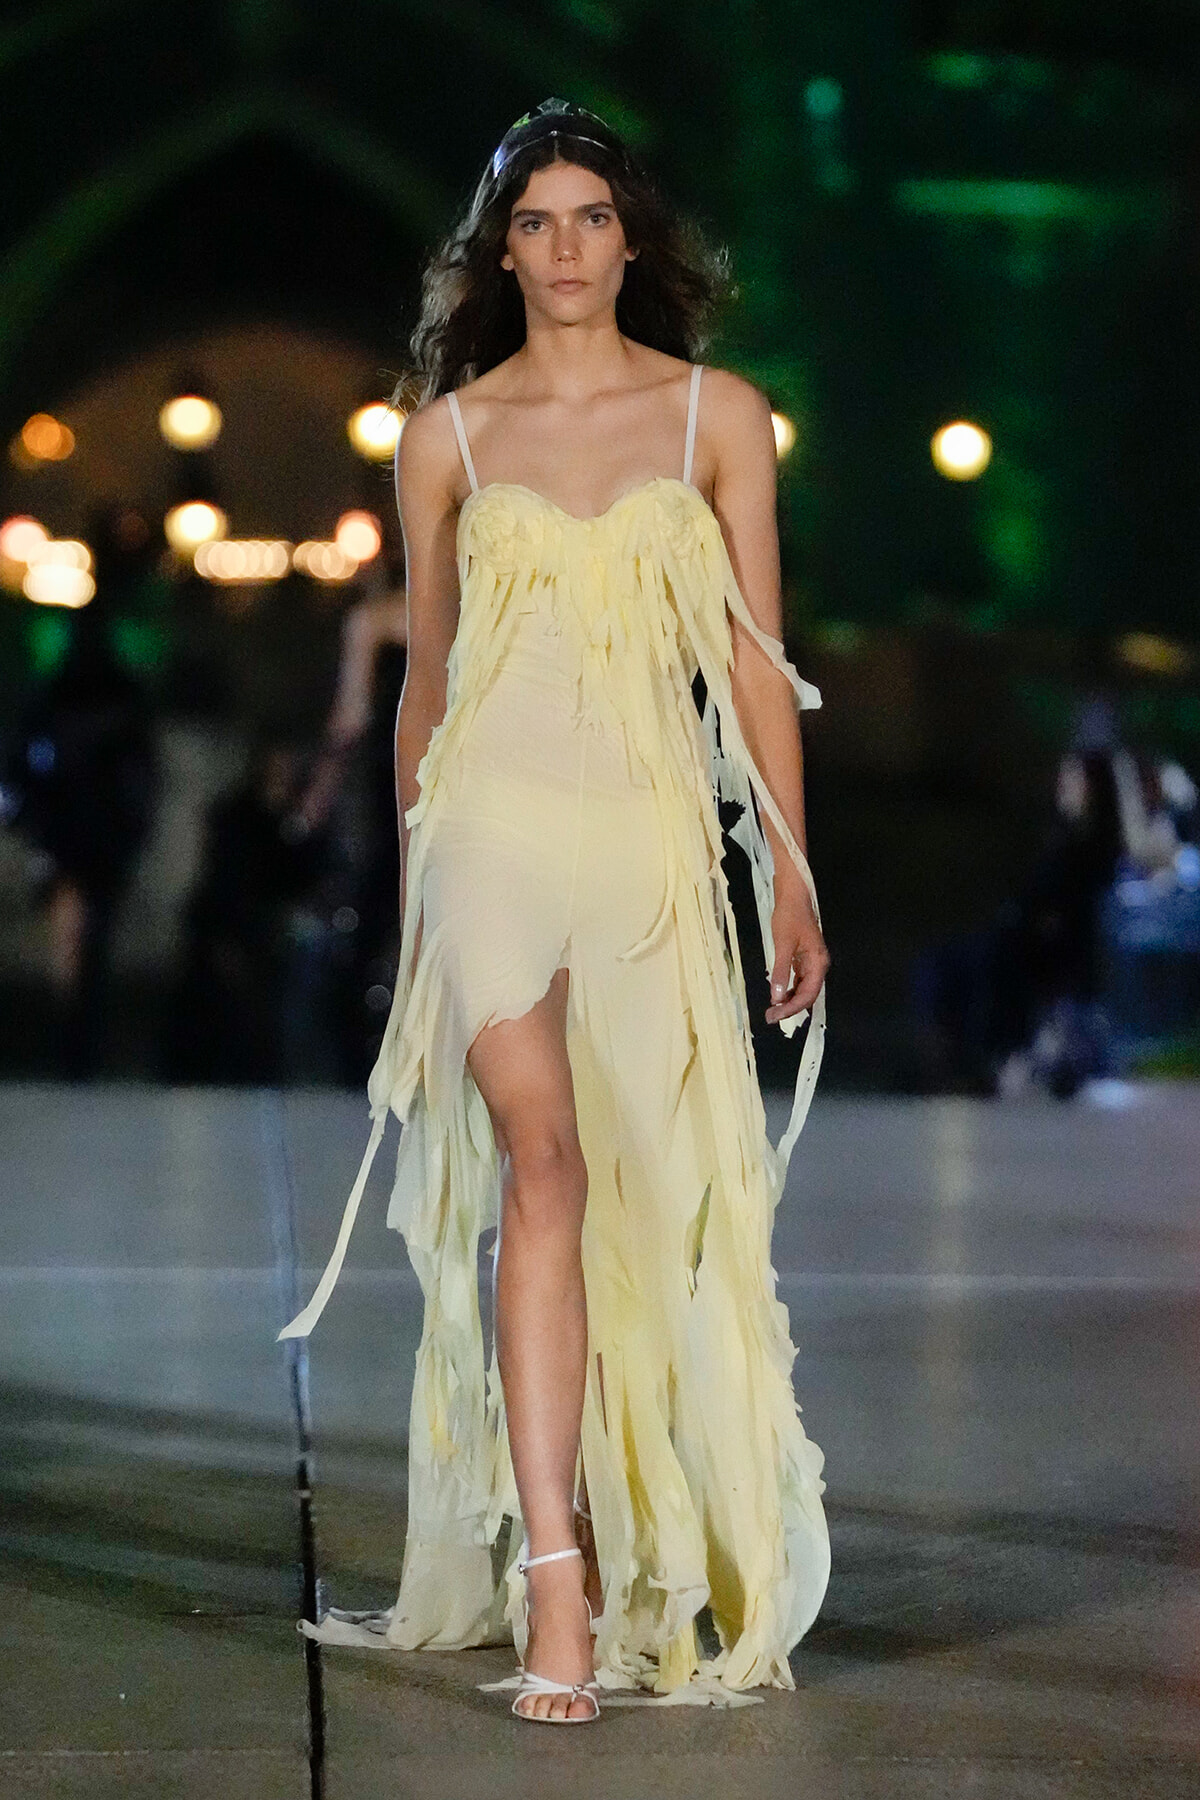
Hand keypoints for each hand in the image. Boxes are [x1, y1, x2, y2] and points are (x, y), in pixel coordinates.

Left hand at [766, 884, 828, 1024]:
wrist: (793, 897)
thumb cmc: (789, 917)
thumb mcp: (783, 944)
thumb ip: (781, 971)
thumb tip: (776, 997)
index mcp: (818, 963)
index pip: (808, 994)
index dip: (792, 1008)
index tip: (775, 1016)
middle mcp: (818, 965)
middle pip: (807, 995)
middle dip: (790, 1008)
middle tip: (770, 1017)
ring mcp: (812, 963)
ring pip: (803, 989)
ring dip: (789, 1001)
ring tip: (773, 1010)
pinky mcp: (804, 959)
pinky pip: (799, 980)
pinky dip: (789, 990)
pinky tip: (778, 995)